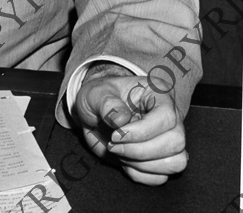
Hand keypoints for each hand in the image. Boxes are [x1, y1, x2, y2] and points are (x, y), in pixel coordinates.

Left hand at [74, 69, 186, 184]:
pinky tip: (123, 161)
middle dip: (141, 150)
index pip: (166, 117)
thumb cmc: (99, 98)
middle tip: (113, 144)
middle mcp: (170, 116)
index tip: (115, 135)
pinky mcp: (161, 159)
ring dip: (142, 164)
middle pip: (176, 142)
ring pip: (176, 163)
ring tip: (118, 152)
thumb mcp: (95, 93)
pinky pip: (162, 177)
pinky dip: (140, 174)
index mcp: (158, 93)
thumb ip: (106, 103)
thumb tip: (121, 119)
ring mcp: (168, 139)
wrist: (95, 114)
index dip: (142, 131)